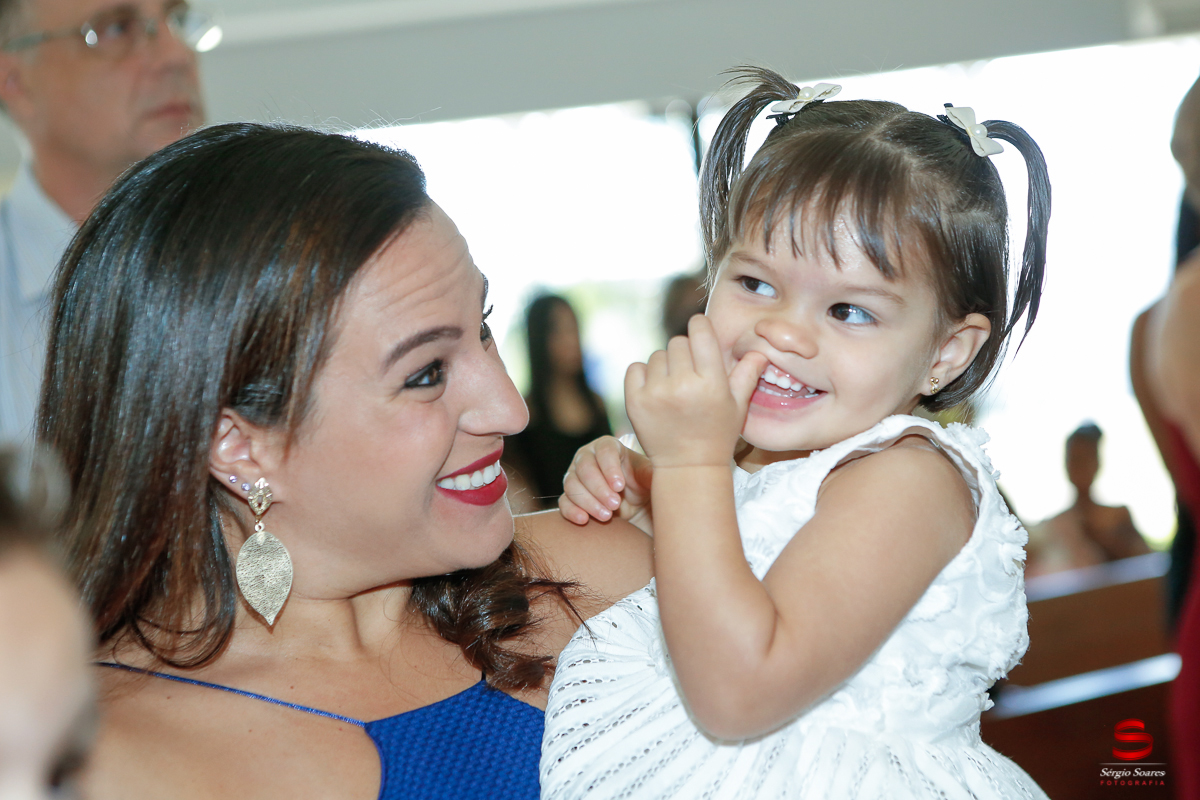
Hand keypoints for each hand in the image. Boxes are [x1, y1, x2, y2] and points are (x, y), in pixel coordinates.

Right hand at [559, 436, 653, 528]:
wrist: (634, 506)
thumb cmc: (643, 484)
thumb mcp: (649, 478)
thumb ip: (650, 473)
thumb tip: (657, 470)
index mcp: (608, 446)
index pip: (604, 451)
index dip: (610, 468)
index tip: (620, 486)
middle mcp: (587, 457)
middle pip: (584, 468)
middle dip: (599, 488)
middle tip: (616, 505)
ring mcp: (575, 476)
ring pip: (572, 485)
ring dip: (588, 501)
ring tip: (607, 516)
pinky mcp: (570, 496)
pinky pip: (564, 501)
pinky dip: (572, 510)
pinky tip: (584, 520)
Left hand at [625, 315, 767, 468]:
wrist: (687, 467)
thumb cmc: (717, 435)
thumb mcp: (737, 405)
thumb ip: (747, 374)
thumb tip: (758, 350)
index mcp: (710, 382)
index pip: (700, 332)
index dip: (699, 327)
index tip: (700, 332)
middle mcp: (682, 385)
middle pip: (678, 342)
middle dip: (685, 352)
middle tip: (690, 373)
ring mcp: (655, 393)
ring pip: (657, 355)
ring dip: (665, 366)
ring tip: (674, 387)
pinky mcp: (634, 401)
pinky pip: (635, 368)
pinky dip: (643, 374)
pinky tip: (656, 390)